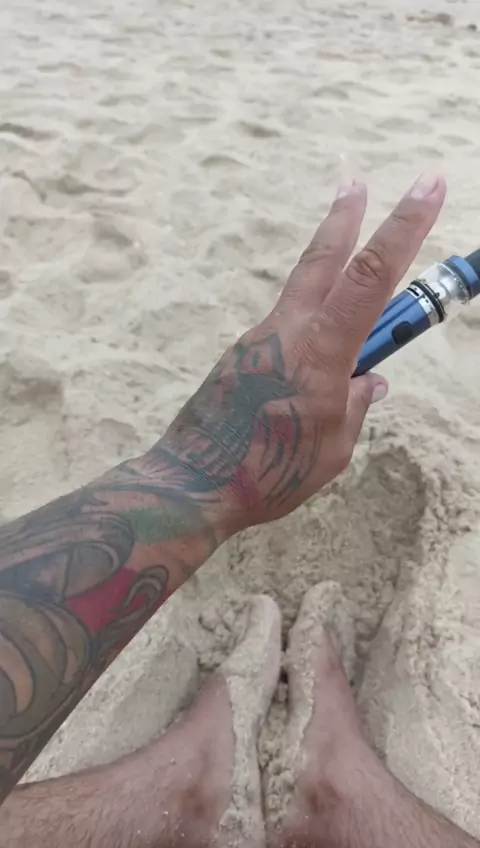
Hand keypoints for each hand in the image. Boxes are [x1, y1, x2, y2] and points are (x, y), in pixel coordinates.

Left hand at [152, 174, 445, 533]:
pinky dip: (307, 330)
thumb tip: (368, 381)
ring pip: (301, 292)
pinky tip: (306, 367)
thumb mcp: (334, 450)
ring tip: (340, 292)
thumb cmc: (269, 474)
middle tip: (356, 183)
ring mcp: (257, 340)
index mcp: (321, 355)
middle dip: (346, 218)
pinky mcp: (239, 355)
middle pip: (322, 261)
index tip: (428, 187)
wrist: (192, 483)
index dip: (404, 229)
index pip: (370, 278)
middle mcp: (286, 334)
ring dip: (326, 272)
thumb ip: (355, 407)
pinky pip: (284, 330)